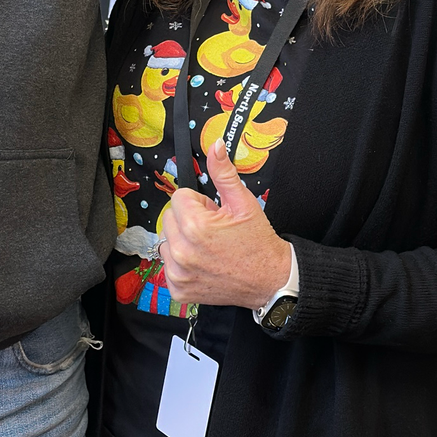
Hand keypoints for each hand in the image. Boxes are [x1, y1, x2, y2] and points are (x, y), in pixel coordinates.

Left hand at [159, 143, 293, 309]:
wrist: (270, 280)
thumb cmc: (258, 243)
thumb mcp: (243, 203)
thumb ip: (223, 173)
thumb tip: (215, 147)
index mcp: (195, 226)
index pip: (179, 197)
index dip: (199, 203)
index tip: (213, 214)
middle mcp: (182, 251)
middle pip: (170, 218)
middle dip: (188, 220)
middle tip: (213, 230)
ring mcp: (179, 273)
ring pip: (167, 241)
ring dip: (182, 241)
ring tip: (208, 247)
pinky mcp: (179, 289)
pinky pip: (168, 266)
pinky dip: (182, 264)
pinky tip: (203, 263)